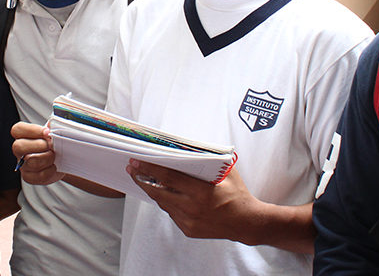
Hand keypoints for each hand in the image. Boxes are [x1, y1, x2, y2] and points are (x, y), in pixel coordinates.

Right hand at [10, 122, 62, 185]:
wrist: (62, 160)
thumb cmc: (55, 143)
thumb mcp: (54, 132)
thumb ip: (53, 126)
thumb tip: (53, 124)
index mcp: (22, 135)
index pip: (18, 130)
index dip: (32, 130)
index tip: (47, 132)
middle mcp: (19, 150)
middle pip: (18, 146)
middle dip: (39, 145)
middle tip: (52, 145)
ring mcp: (23, 165)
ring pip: (31, 162)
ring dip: (47, 158)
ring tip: (55, 155)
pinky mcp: (30, 177)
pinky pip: (38, 176)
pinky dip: (50, 171)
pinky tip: (54, 166)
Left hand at [127, 161, 264, 243]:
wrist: (247, 223)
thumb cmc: (238, 195)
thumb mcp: (227, 172)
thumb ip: (209, 161)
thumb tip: (190, 148)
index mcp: (201, 192)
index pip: (169, 178)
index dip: (150, 169)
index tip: (137, 162)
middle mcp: (192, 208)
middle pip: (158, 193)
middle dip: (142, 179)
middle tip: (132, 169)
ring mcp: (189, 222)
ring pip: (164, 204)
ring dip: (153, 191)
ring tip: (144, 179)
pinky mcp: (189, 230)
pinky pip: (172, 214)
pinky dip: (168, 202)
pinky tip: (165, 194)